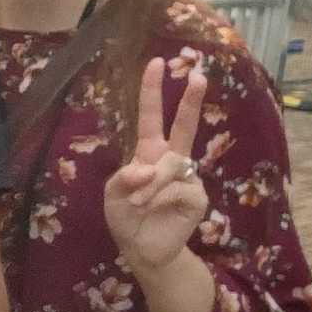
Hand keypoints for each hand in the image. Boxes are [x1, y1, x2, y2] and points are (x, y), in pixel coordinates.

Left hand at [104, 57, 210, 274]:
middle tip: (199, 76)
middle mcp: (172, 160)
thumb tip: (146, 169)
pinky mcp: (197, 195)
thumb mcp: (113, 194)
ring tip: (138, 203)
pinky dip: (158, 198)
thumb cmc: (126, 216)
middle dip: (190, 102)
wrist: (142, 248)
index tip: (156, 63)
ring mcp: (188, 177)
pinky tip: (152, 208)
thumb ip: (123, 177)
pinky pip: (178, 188)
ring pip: (170, 167)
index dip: (152, 92)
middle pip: (184, 126)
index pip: (152, 117)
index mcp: (149, 153)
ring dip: (149, 185)